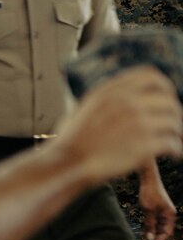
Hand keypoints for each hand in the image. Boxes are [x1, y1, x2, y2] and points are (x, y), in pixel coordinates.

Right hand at [52, 67, 182, 185]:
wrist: (67, 163)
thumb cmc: (71, 141)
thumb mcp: (83, 108)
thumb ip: (104, 99)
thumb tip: (122, 96)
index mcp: (111, 91)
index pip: (151, 76)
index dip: (164, 87)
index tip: (165, 99)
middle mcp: (126, 103)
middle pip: (168, 100)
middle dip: (174, 113)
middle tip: (172, 126)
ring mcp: (137, 123)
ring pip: (173, 122)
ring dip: (177, 133)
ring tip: (175, 143)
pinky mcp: (144, 145)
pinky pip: (172, 143)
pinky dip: (176, 150)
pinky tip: (173, 154)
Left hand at [139, 169, 176, 239]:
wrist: (148, 179)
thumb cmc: (149, 193)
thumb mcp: (149, 210)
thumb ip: (150, 224)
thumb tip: (150, 238)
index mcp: (170, 215)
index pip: (167, 232)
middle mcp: (168, 214)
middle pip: (163, 230)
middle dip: (156, 238)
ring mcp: (162, 211)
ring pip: (158, 226)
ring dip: (152, 233)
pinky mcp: (156, 209)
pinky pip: (154, 221)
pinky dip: (150, 226)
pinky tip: (144, 232)